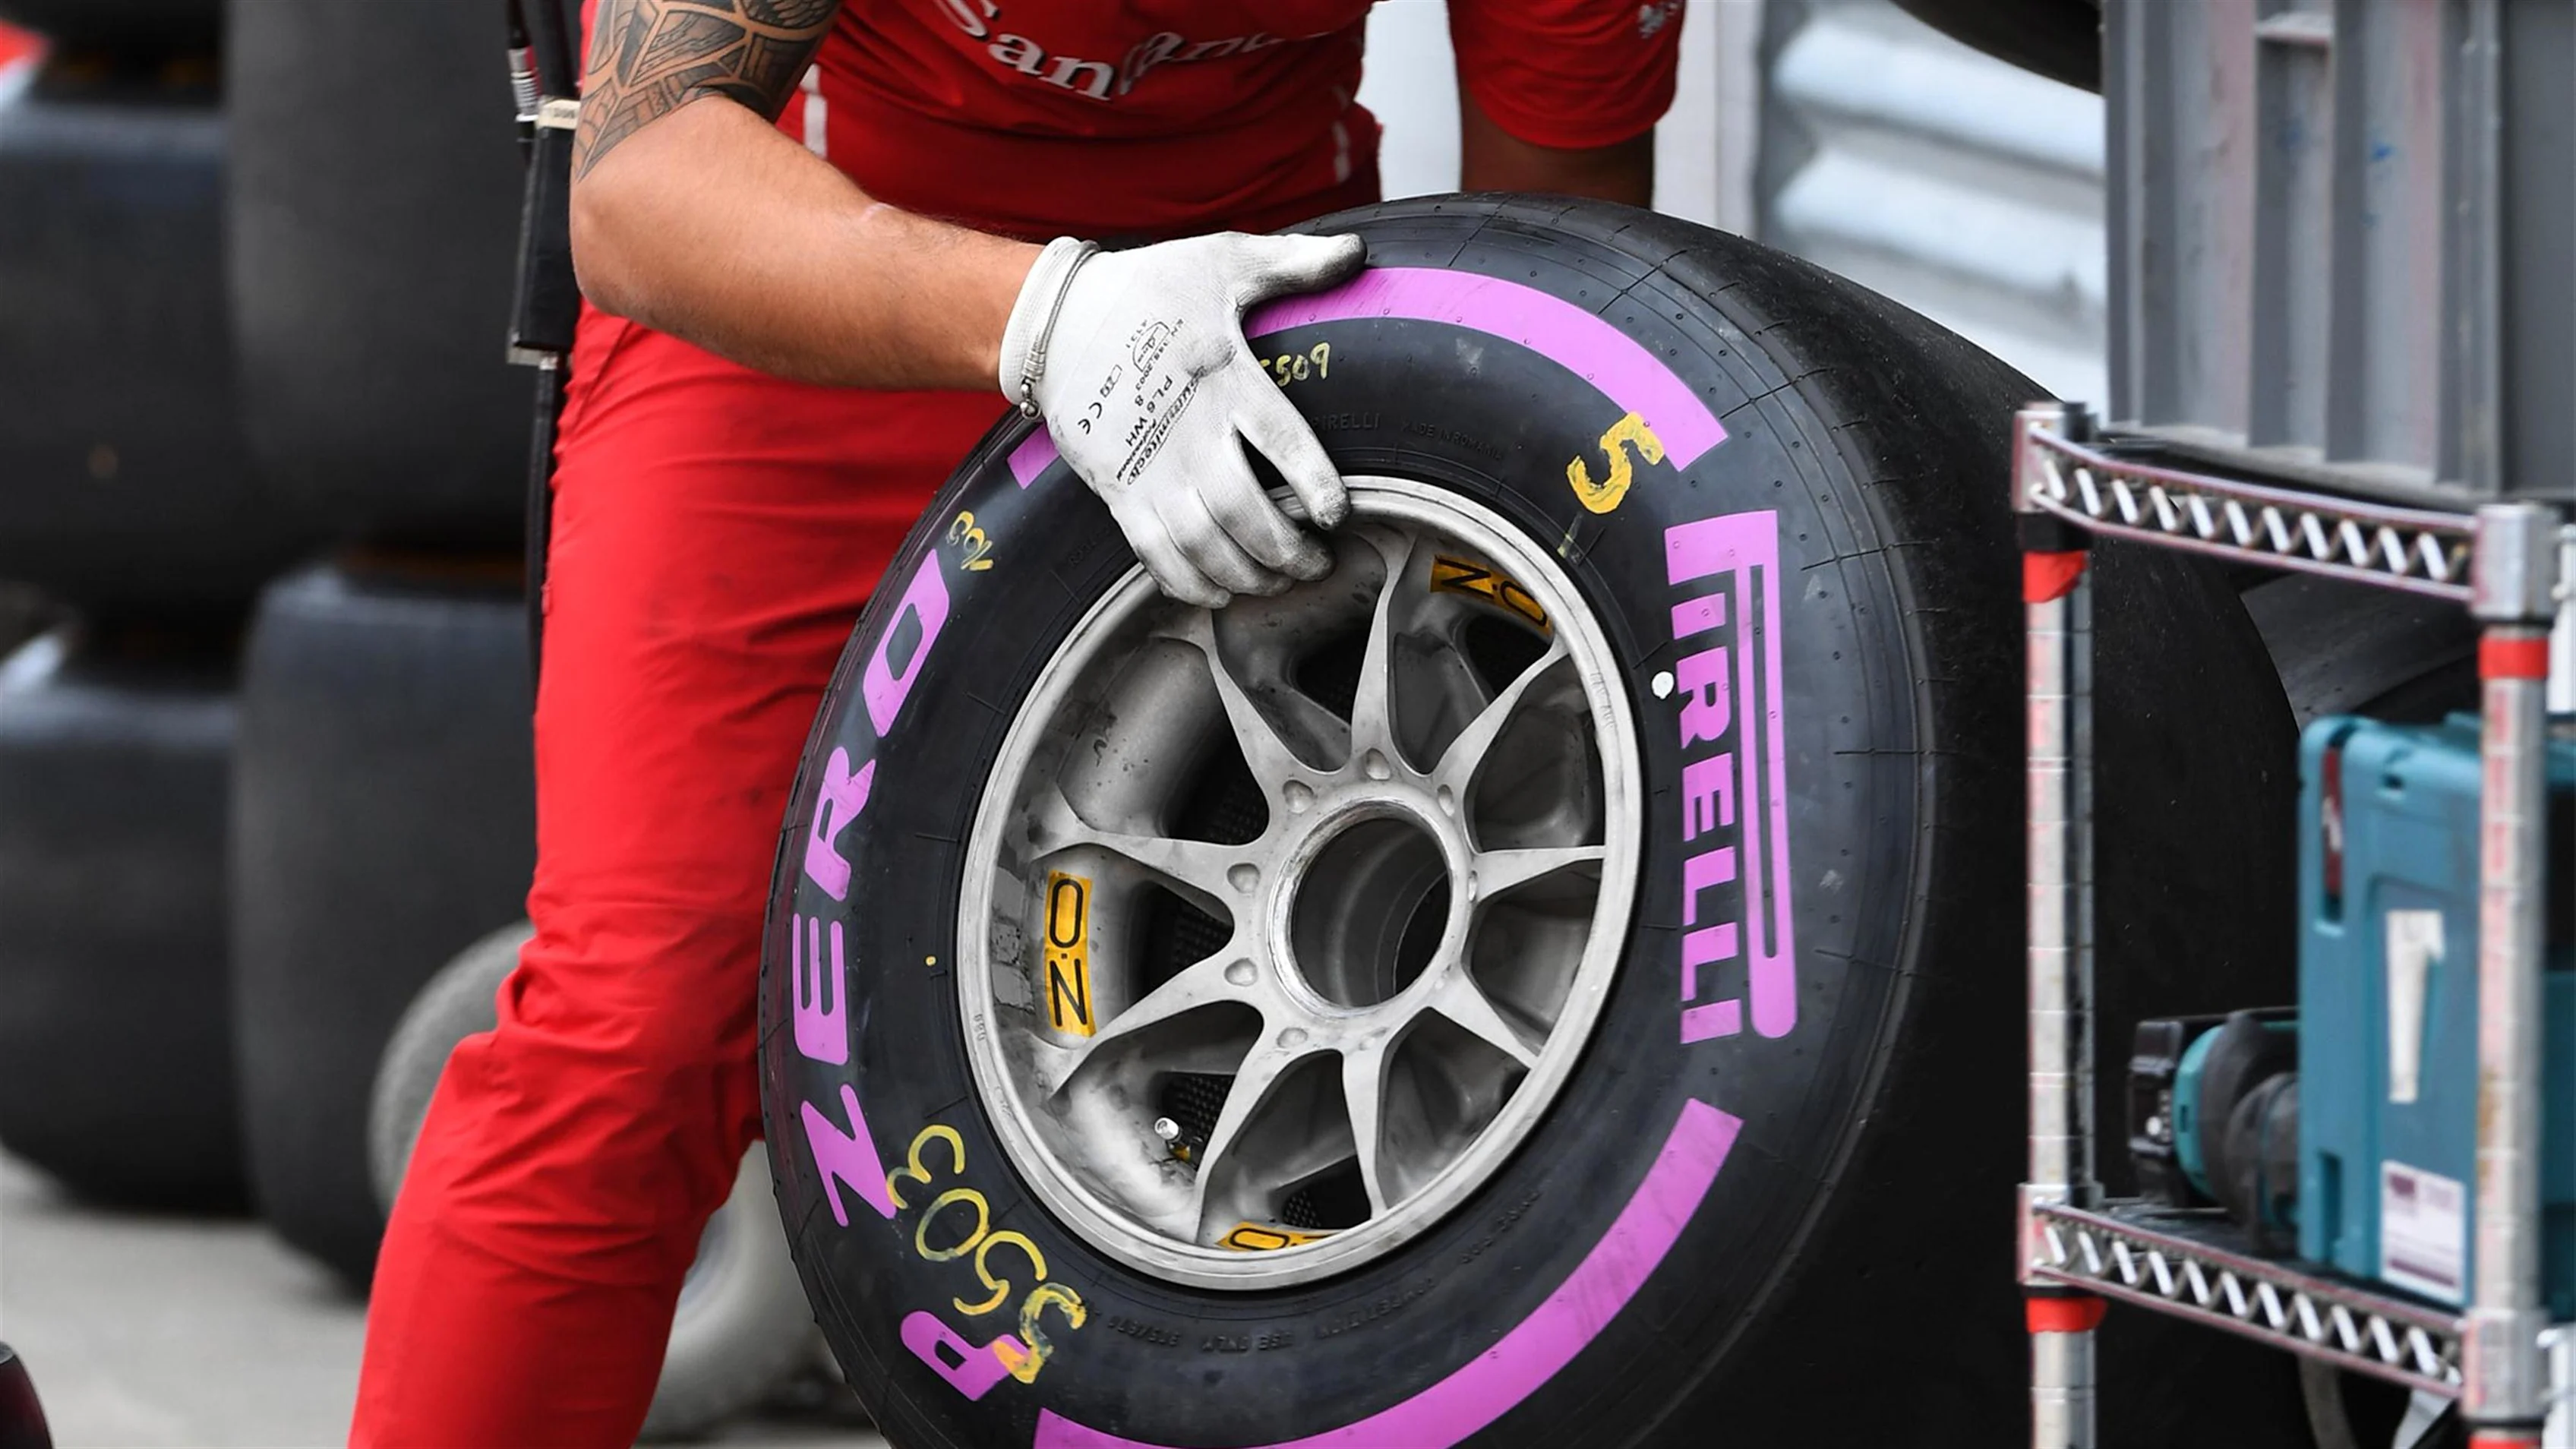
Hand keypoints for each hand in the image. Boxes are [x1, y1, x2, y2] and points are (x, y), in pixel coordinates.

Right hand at [999, 231, 1366, 606]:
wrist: (1056, 320)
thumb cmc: (1145, 289)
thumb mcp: (1220, 260)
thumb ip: (1291, 264)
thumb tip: (1355, 255)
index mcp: (1225, 379)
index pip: (1282, 442)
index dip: (1314, 483)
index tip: (1336, 514)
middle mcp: (1189, 434)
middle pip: (1244, 512)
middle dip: (1287, 551)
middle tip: (1317, 564)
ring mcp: (1150, 469)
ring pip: (1203, 545)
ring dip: (1246, 575)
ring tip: (1277, 583)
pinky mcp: (1119, 491)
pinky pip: (1154, 555)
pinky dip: (1188, 585)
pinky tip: (1219, 593)